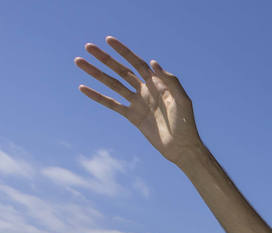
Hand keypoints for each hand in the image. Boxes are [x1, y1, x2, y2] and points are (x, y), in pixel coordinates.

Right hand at [75, 38, 202, 166]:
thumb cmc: (186, 124)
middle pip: (121, 70)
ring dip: (96, 73)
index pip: (137, 63)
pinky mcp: (132, 116)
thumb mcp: (182, 100)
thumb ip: (170, 81)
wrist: (181, 147)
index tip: (108, 40)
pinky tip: (82, 87)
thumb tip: (153, 62)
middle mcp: (145, 90)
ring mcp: (137, 103)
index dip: (123, 51)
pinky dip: (97, 96)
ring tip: (79, 61)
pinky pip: (112, 104)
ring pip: (112, 84)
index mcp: (157, 84)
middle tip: (88, 46)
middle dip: (105, 58)